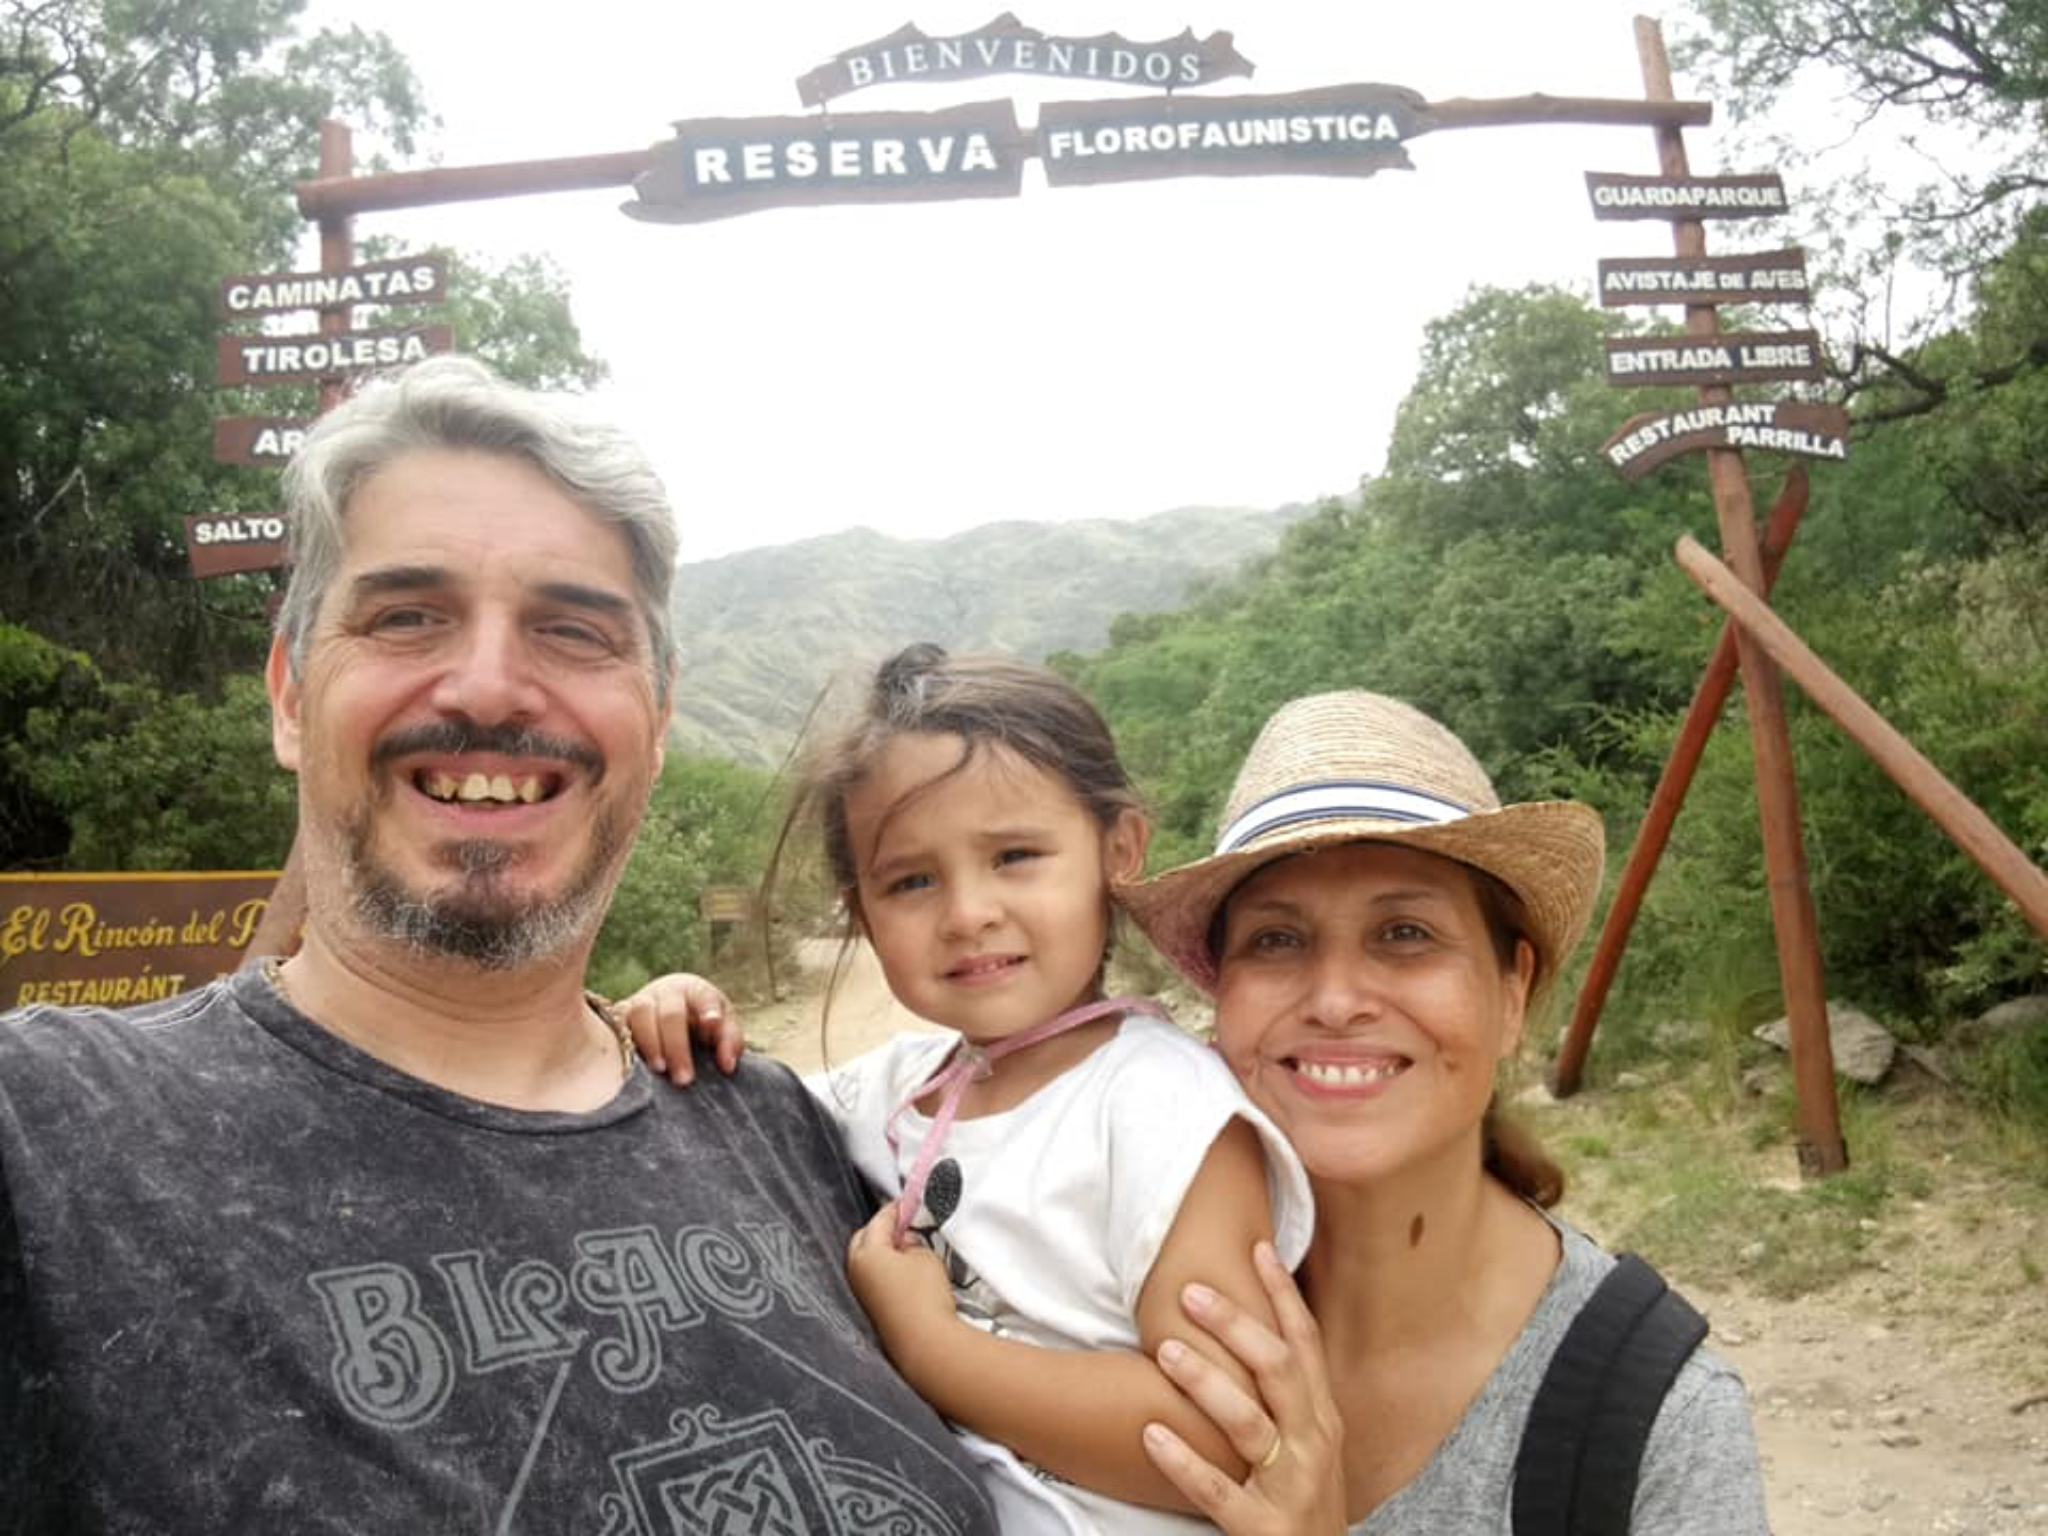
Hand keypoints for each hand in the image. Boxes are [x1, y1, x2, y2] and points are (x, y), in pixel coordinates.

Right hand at [615, 973, 741, 1084]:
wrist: (667, 1013)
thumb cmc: (700, 1022)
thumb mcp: (722, 1026)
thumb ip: (730, 1041)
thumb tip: (728, 1066)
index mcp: (695, 990)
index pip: (703, 996)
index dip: (708, 1008)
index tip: (713, 1023)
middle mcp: (665, 992)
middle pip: (671, 1013)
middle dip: (678, 1046)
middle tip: (685, 1078)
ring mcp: (640, 1002)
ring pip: (640, 1015)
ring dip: (650, 1044)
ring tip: (660, 1070)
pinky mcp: (619, 1017)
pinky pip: (617, 1026)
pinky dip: (624, 1042)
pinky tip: (632, 1064)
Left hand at [845, 1203, 959, 1369]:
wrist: (925, 1343)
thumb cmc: (924, 1297)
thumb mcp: (925, 1257)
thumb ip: (913, 1243)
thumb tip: (906, 1244)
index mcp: (866, 1252)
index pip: (880, 1220)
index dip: (897, 1209)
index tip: (909, 1203)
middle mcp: (856, 1271)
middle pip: (864, 1238)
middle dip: (883, 1229)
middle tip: (906, 1225)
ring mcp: (861, 1292)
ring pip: (867, 1260)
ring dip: (883, 1251)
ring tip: (910, 1250)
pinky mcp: (871, 1309)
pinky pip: (874, 1279)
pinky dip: (885, 1270)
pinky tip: (907, 1274)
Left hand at [1142, 1241, 1347, 1534]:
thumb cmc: (1302, 1499)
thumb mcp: (1308, 1443)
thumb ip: (1286, 1394)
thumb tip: (1250, 1332)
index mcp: (1321, 1418)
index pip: (1305, 1344)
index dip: (1283, 1294)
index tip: (1258, 1246)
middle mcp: (1313, 1445)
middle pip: (1278, 1370)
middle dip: (1236, 1325)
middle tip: (1189, 1290)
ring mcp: (1291, 1487)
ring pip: (1250, 1424)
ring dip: (1206, 1382)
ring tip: (1165, 1349)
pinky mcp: (1264, 1528)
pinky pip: (1219, 1492)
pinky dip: (1185, 1462)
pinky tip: (1151, 1435)